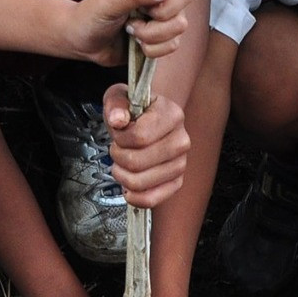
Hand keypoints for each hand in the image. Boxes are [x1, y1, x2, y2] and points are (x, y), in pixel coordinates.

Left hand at [68, 0, 194, 65]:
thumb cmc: (91, 14)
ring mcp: (165, 12)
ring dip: (153, 33)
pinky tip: (136, 43)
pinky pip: (174, 43)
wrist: (82, 42)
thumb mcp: (108, 0)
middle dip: (163, 10)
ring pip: (181, 23)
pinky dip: (153, 48)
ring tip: (131, 30)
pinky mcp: (164, 35)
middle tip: (140, 12)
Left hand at [101, 88, 188, 207]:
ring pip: (140, 182)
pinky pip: (151, 199)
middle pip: (138, 162)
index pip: (140, 136)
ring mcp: (181, 163)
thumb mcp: (121, 96)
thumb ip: (116, 104)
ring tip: (123, 163)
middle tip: (117, 149)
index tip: (119, 133)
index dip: (120, 138)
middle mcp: (181, 140)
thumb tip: (117, 120)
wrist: (152, 118)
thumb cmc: (136, 110)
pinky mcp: (176, 182)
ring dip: (122, 175)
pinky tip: (128, 184)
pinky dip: (134, 196)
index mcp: (172, 115)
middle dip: (118, 157)